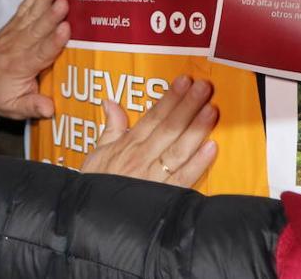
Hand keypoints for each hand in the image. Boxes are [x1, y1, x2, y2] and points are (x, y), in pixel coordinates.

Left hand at [0, 0, 70, 118]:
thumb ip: (32, 107)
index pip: (40, 54)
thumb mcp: (14, 108)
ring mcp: (14, 33)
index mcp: (21, 68)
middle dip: (51, 16)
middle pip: (37, 30)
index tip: (66, 29)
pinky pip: (25, 8)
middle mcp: (18, 47)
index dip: (54, 42)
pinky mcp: (13, 25)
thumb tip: (50, 109)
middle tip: (64, 2)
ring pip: (31, 14)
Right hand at [81, 75, 217, 186]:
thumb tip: (110, 102)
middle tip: (203, 86)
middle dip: (187, 105)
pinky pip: (183, 178)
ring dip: (195, 129)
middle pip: (169, 128)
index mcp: (128, 145)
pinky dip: (197, 164)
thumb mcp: (97, 154)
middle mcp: (142, 157)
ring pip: (178, 149)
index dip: (170, 97)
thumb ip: (110, 127)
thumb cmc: (94, 186)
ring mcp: (153, 177)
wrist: (90, 219)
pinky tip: (211, 148)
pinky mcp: (163, 197)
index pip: (154, 116)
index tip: (184, 80)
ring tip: (211, 110)